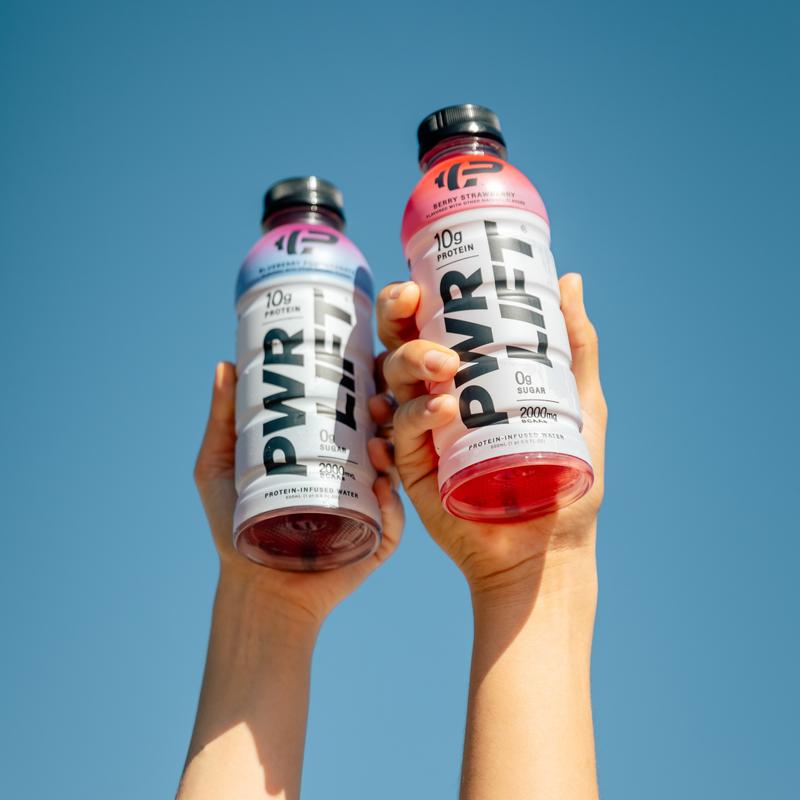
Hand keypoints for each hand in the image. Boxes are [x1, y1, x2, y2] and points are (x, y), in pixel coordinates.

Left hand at [193, 362, 403, 626]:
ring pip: (393, 474)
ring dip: (393, 454)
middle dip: (388, 415)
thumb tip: (225, 364)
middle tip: (375, 403)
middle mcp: (353, 476)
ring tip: (377, 446)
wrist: (252, 586)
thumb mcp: (219, 466)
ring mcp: (367, 508)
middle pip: (383, 436)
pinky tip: (381, 487)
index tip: (368, 365)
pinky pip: (393, 521)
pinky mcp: (374, 542)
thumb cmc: (234, 524)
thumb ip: (223, 420)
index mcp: (327, 453)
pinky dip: (392, 505)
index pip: (357, 413)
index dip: (369, 388)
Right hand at [371, 274, 606, 603]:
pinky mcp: (415, 470)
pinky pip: (399, 434)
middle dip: (395, 318)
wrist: (549, 550)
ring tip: (447, 367)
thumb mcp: (579, 402)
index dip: (412, 300)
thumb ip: (575, 346)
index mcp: (467, 378)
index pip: (427, 327)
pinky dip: (413, 415)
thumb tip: (570, 280)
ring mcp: (422, 434)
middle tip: (413, 304)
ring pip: (392, 382)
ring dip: (409, 361)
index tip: (419, 283)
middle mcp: (436, 399)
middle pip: (398, 345)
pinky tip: (442, 409)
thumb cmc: (567, 479)